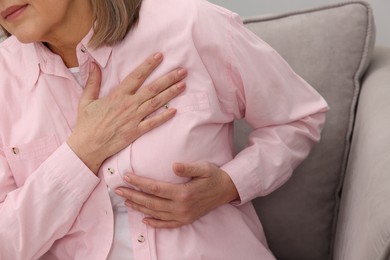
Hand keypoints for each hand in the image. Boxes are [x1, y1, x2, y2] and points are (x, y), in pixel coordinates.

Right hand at [67, 53, 186, 173]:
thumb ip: (92, 82)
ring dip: (170, 93)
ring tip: (183, 85)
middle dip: (168, 78)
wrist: (87, 146)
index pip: (136, 76)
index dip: (149, 65)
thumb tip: (93, 64)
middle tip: (182, 71)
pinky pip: (153, 123)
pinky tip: (175, 111)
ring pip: (156, 103)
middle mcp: (128, 105)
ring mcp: (134, 118)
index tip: (160, 56)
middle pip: (152, 88)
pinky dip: (164, 117)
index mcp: (117, 95)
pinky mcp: (136, 132)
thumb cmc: (86, 124)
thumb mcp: (86, 100)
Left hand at [115, 162, 238, 227]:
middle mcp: (180, 207)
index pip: (154, 188)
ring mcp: (182, 215)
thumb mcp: (204, 168)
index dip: (138, 182)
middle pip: (150, 202)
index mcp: (183, 193)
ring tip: (126, 201)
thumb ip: (188, 167)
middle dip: (132, 195)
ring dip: (139, 207)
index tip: (126, 176)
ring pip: (155, 213)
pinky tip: (144, 220)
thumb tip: (174, 166)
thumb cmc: (214, 176)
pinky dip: (154, 223)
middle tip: (118, 190)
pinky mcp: (185, 220)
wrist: (226, 191)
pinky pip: (166, 224)